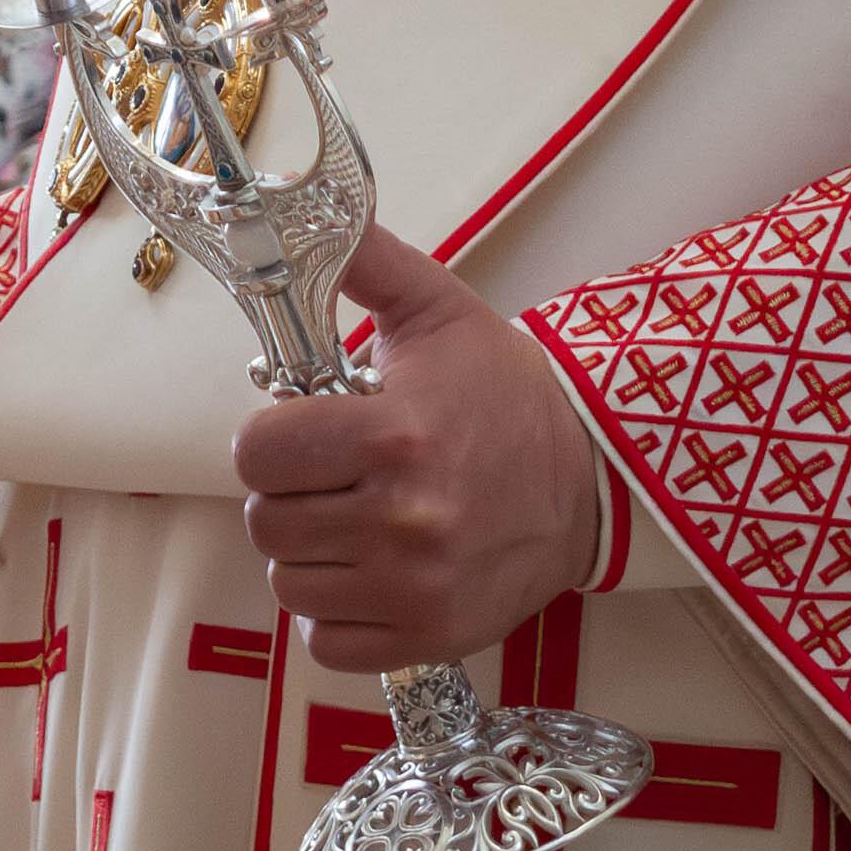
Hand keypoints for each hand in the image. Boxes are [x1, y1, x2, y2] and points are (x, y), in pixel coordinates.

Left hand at [234, 228, 604, 674]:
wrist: (592, 479)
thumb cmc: (506, 394)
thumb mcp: (438, 313)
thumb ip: (364, 263)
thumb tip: (287, 208)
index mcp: (395, 433)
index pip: (258, 452)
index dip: (273, 439)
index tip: (306, 431)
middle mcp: (403, 517)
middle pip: (267, 522)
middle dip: (291, 493)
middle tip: (335, 477)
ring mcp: (416, 586)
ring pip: (290, 583)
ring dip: (311, 554)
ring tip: (357, 522)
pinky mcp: (430, 635)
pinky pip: (326, 642)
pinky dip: (336, 613)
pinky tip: (370, 572)